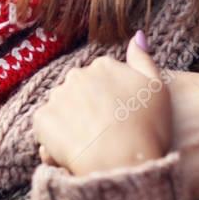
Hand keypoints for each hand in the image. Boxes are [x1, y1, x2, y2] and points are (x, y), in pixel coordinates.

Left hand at [32, 32, 171, 175]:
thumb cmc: (147, 129)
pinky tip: (73, 150)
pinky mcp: (41, 119)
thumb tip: (136, 35)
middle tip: (104, 132)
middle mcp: (76, 75)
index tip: (119, 117)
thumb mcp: (156, 88)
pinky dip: (55, 137)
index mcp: (103, 65)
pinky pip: (46, 126)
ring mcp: (57, 96)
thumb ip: (143, 59)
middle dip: (87, 107)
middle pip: (79, 90)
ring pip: (62, 107)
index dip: (110, 99)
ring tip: (90, 144)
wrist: (123, 164)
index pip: (100, 77)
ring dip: (71, 121)